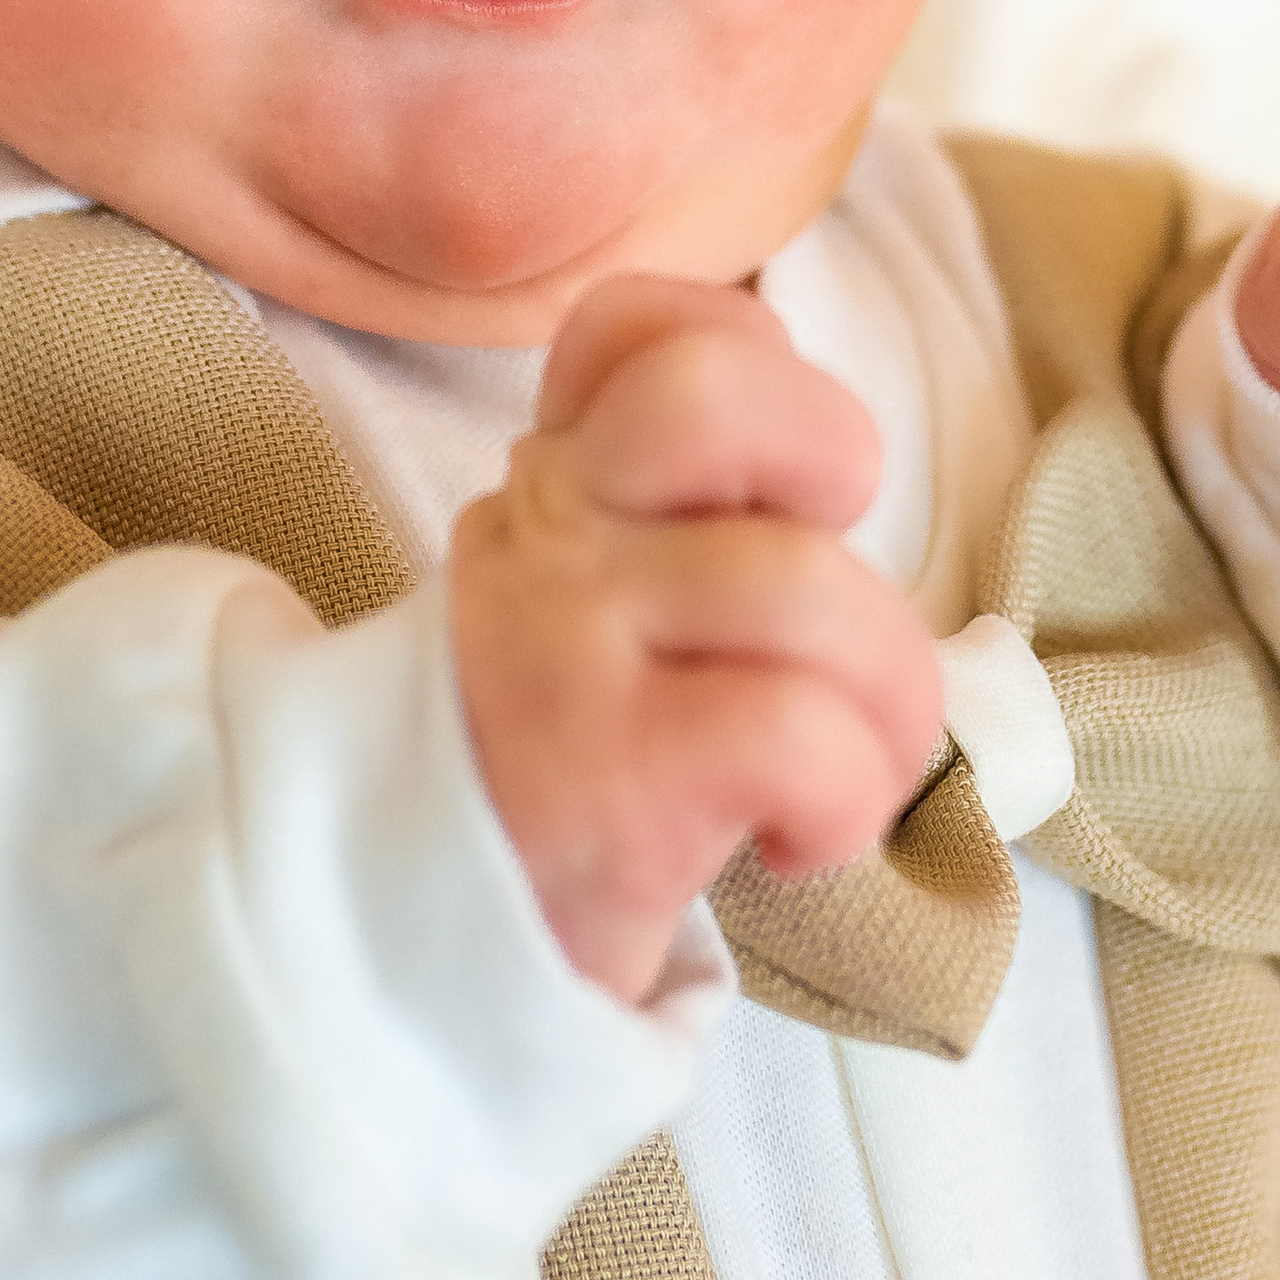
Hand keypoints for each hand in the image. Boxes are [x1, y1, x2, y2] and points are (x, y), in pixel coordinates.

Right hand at [449, 279, 941, 1002]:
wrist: (389, 956)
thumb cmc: (544, 780)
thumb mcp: (572, 609)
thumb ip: (667, 523)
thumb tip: (831, 498)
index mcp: (552, 486)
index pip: (642, 324)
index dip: (760, 370)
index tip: (767, 492)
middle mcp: (545, 536)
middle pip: (718, 393)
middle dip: (834, 465)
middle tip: (823, 604)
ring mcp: (568, 647)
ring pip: (809, 583)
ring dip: (890, 701)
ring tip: (842, 774)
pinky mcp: (609, 776)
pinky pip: (801, 731)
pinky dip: (847, 799)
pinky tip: (794, 846)